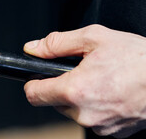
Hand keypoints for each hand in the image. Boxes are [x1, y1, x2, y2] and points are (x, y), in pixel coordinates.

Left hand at [23, 24, 145, 137]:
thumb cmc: (138, 58)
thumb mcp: (93, 38)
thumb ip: (56, 43)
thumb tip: (33, 48)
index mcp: (76, 90)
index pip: (34, 95)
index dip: (33, 83)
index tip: (37, 76)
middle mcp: (86, 114)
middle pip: (54, 102)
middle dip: (61, 86)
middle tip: (81, 71)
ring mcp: (101, 126)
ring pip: (73, 111)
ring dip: (79, 97)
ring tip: (100, 79)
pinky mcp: (114, 132)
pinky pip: (93, 119)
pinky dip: (96, 106)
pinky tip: (111, 92)